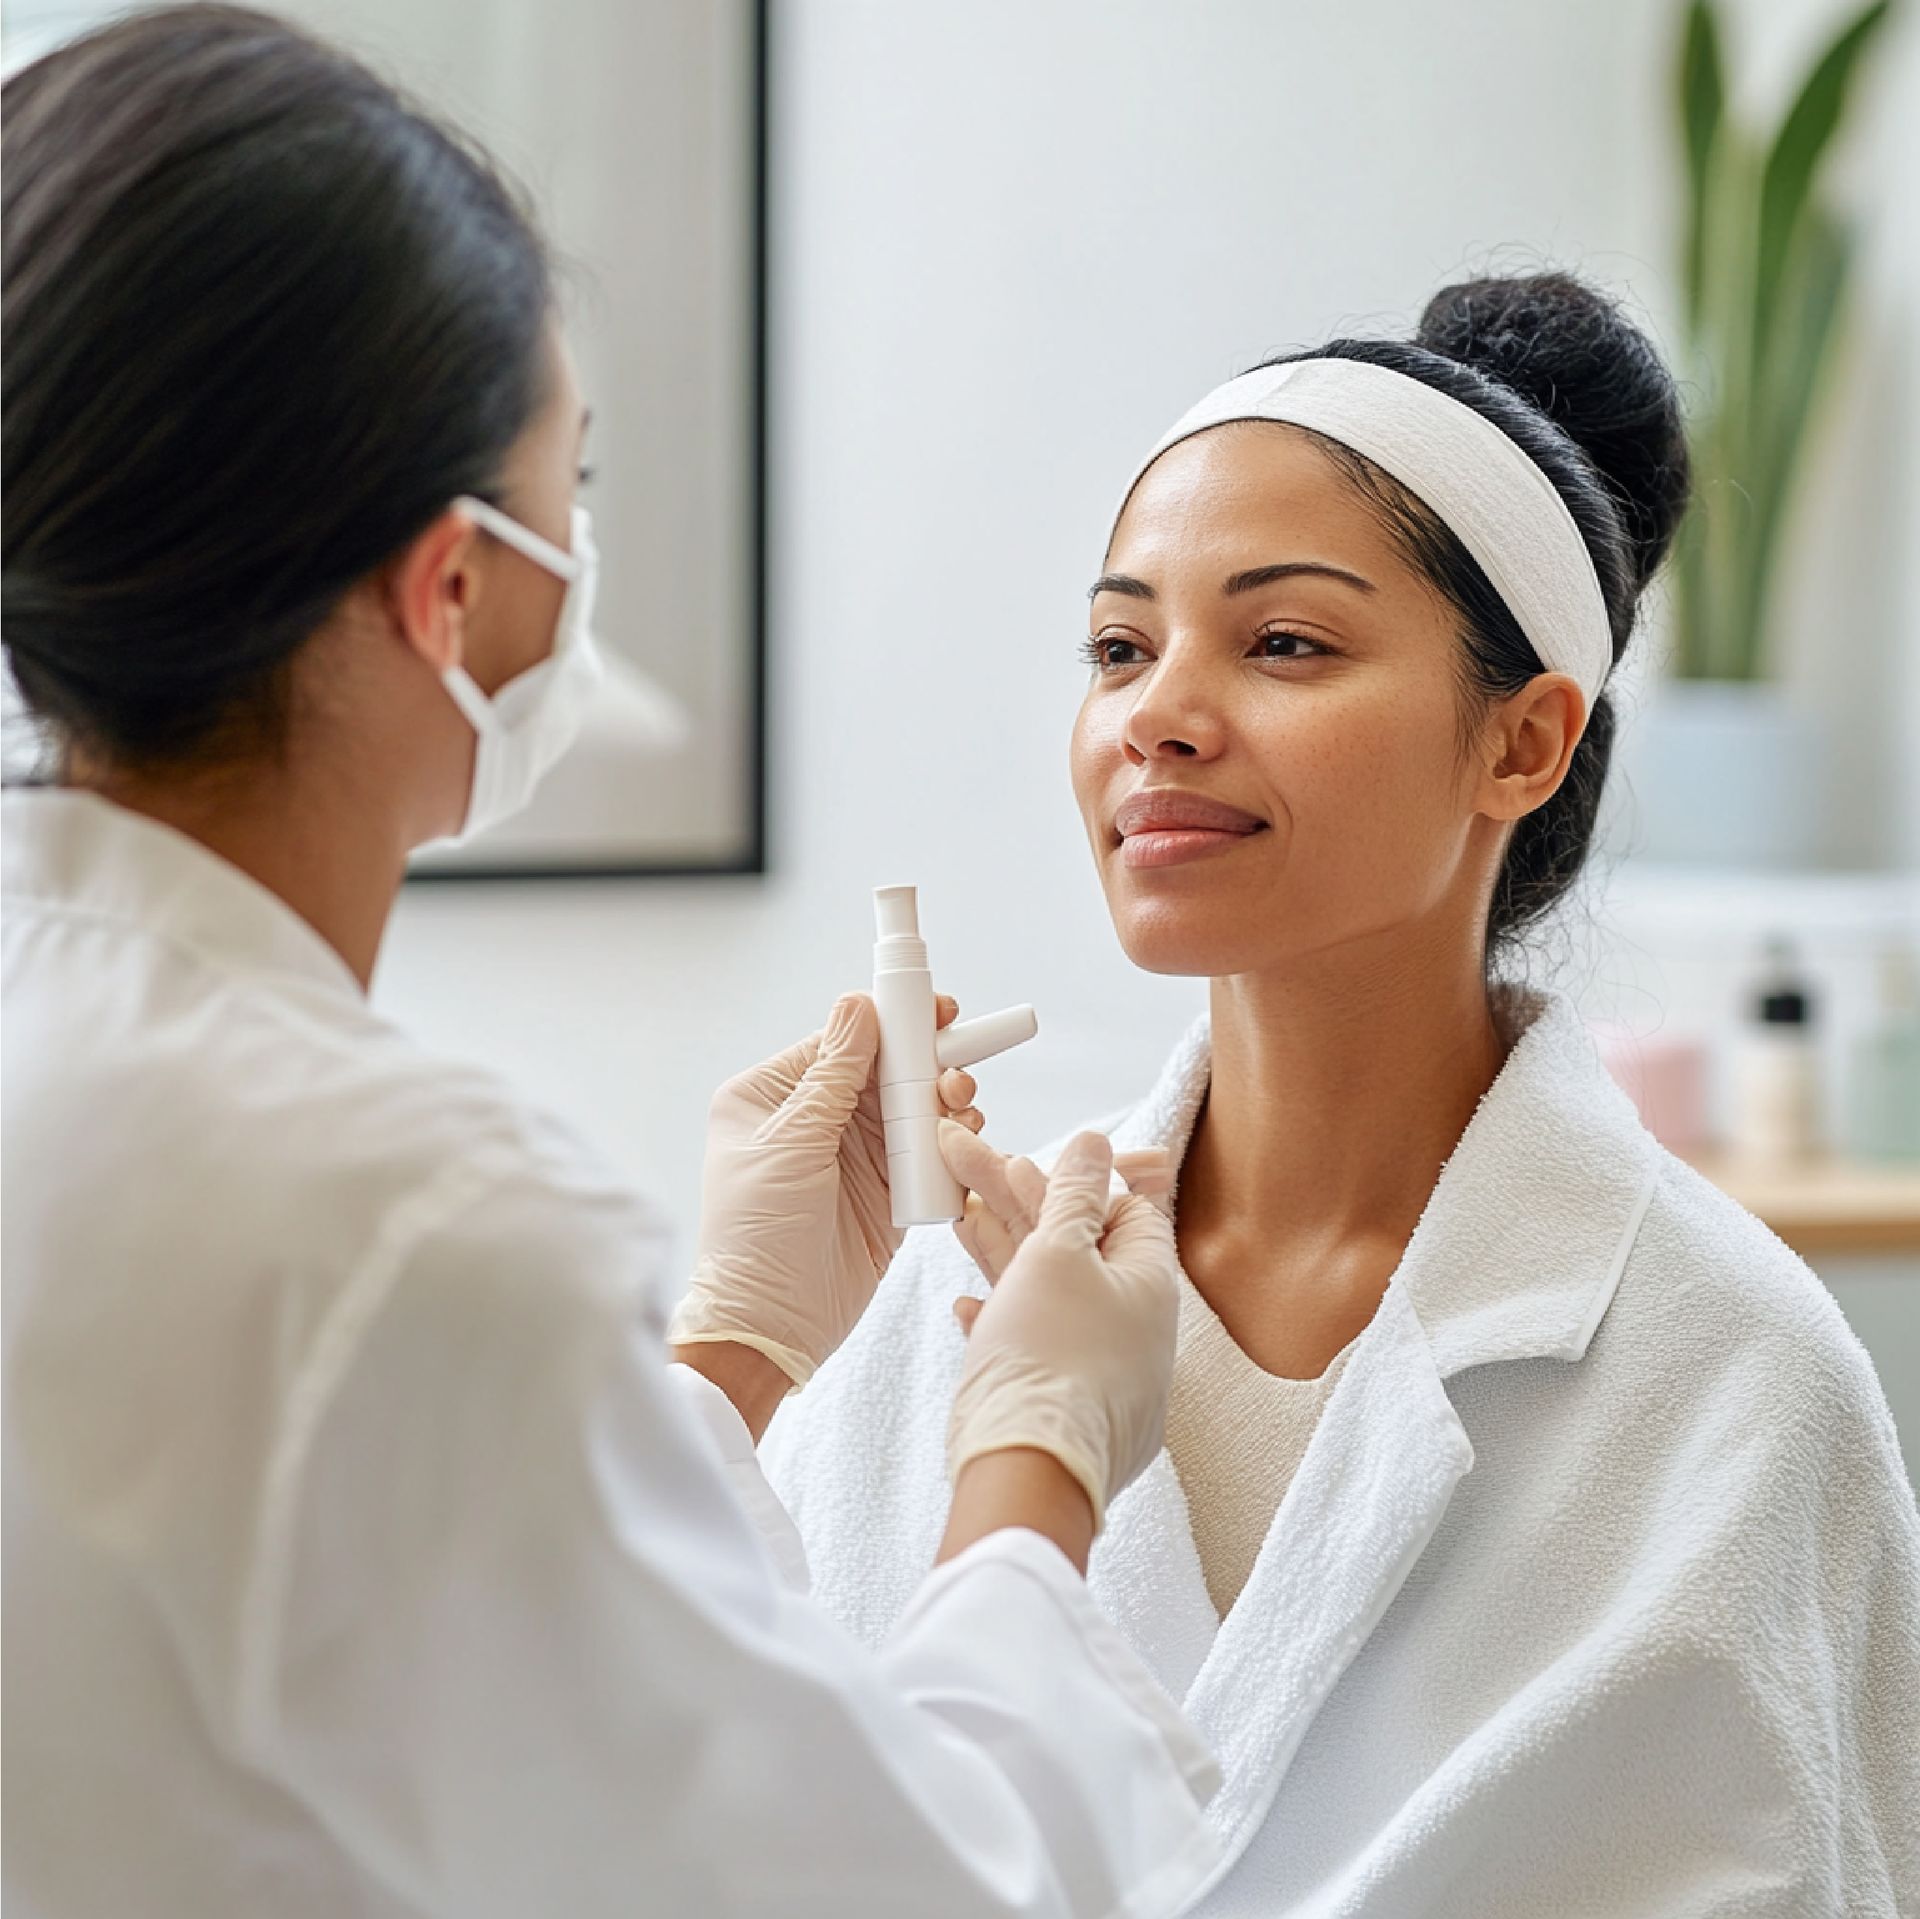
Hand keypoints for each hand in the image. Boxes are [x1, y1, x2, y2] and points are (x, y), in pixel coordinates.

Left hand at [668, 993, 983, 1390]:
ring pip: (912, 1109)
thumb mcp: (790, 1144)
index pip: (842, 1042)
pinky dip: (951, 1144)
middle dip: (929, 1064)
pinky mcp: (886, 1194)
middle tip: (958, 1070)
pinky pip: (928, 1154)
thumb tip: (858, 1007)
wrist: (771, 1326)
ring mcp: (853, 1157)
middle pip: (886, 1071)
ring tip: (962, 1108)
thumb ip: (833, 1076)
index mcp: (772, 1097)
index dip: (892, 1024)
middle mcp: (814, 1121)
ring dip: (944, 1103)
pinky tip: (963, 1138)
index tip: (938, 1012)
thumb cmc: (755, 1237)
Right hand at [944, 1131, 1180, 1530]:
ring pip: (1050, 1294)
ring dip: (1003, 1252)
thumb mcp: (1057, 1252)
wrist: (1026, 1473)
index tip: (1020, 1164)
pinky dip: (1003, 1319)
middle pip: (1077, 1247)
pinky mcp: (1066, 1408)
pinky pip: (1037, 1346)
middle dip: (1019, 1205)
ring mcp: (1103, 1372)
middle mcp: (1136, 1328)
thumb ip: (1073, 1194)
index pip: (1124, 1210)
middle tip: (967, 1167)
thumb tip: (1095, 1142)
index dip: (1071, 1182)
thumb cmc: (1048, 1359)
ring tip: (961, 1219)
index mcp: (1150, 1285)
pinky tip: (970, 1308)